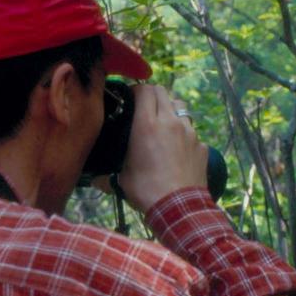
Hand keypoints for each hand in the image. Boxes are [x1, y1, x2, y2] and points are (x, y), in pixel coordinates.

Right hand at [116, 85, 207, 212]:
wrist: (179, 207)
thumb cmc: (147, 190)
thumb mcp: (123, 180)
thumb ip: (107, 177)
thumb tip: (95, 182)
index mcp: (147, 124)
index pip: (144, 89)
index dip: (137, 90)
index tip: (131, 99)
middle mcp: (170, 121)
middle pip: (163, 92)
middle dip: (153, 95)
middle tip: (146, 107)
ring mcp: (189, 132)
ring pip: (181, 107)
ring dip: (171, 110)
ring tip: (164, 124)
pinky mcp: (201, 145)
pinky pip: (192, 131)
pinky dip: (184, 134)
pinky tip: (178, 149)